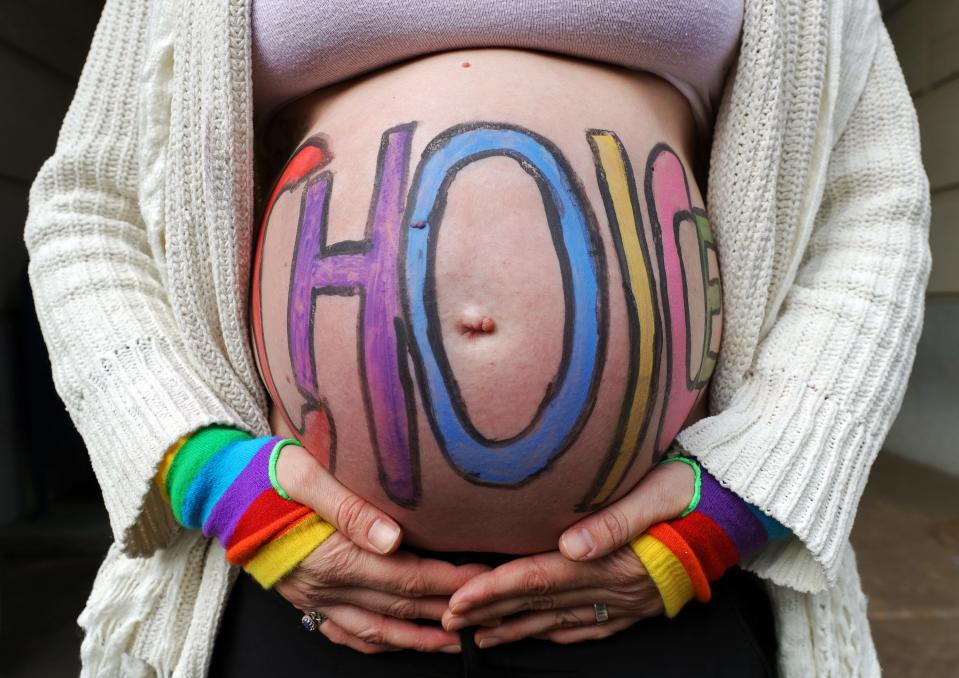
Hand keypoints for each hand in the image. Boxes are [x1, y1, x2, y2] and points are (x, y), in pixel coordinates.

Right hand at [274, 444, 489, 653]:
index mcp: (332, 555)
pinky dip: (377, 641)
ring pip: (376, 628)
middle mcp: (325, 585)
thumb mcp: (304, 474)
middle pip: (400, 604)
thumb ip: (348, 506)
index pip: (406, 575)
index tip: (481, 578)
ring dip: (418, 637)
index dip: (448, 580)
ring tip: (453, 640)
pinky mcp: (303, 598)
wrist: (215, 489)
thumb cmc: (261, 474)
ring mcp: (313, 597)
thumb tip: (393, 537)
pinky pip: (345, 633)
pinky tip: (397, 641)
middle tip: (484, 608)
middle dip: (446, 608)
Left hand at [441, 460, 694, 645]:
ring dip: (517, 628)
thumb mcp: (656, 493)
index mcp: (614, 560)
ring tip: (480, 634)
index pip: (541, 578)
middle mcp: (616, 587)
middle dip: (492, 612)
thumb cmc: (693, 492)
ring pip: (561, 620)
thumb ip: (613, 520)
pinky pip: (591, 626)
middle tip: (448, 620)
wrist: (738, 511)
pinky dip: (558, 633)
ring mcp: (628, 601)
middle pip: (541, 603)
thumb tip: (569, 543)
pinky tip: (541, 635)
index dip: (495, 590)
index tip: (458, 599)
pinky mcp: (639, 603)